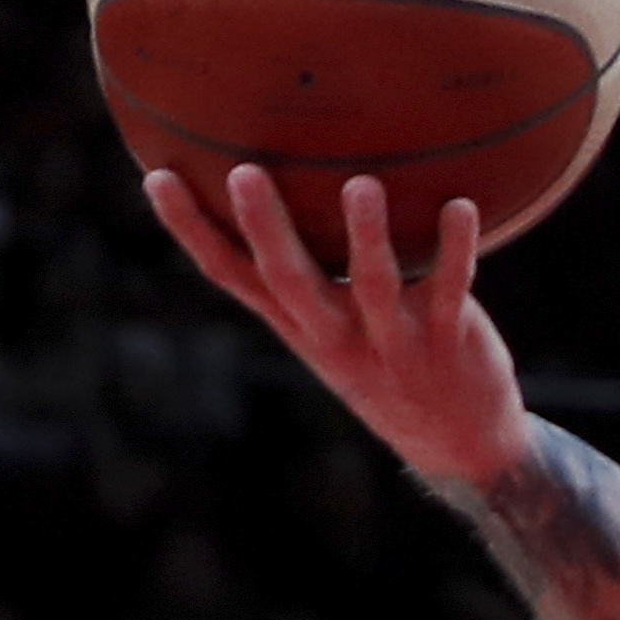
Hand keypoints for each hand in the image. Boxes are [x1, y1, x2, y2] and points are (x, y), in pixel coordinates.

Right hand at [141, 164, 533, 490]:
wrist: (461, 446)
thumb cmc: (386, 367)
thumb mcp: (331, 333)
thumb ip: (308, 276)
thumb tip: (279, 190)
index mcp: (298, 326)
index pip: (230, 275)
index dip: (191, 231)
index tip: (158, 178)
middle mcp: (336, 334)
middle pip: (290, 280)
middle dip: (266, 229)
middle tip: (244, 174)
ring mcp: (393, 340)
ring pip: (375, 285)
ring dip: (367, 235)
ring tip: (361, 184)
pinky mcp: (449, 340)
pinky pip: (452, 288)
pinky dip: (457, 248)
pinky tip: (462, 206)